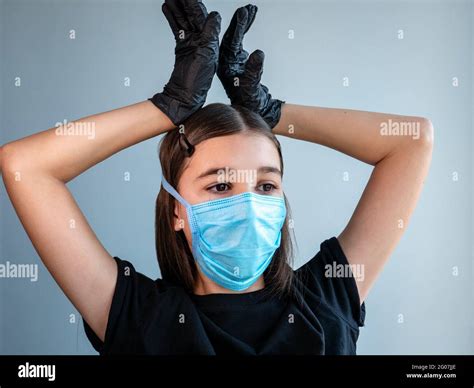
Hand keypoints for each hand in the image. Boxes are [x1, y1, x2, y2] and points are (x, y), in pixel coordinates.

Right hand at [149, 0, 220, 125]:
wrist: (183, 97)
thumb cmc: (197, 82)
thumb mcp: (206, 57)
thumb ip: (209, 36)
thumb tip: (214, 16)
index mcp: (210, 42)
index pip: (202, 17)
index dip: (195, 5)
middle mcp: (202, 41)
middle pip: (192, 16)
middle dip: (185, 3)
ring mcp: (192, 44)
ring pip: (183, 20)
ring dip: (177, 7)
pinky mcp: (183, 48)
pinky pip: (178, 29)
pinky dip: (172, 18)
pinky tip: (167, 8)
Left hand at [217, 4, 283, 128]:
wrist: (250, 111)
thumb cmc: (249, 103)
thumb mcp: (251, 88)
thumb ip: (254, 72)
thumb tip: (258, 54)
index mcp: (226, 66)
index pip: (230, 42)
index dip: (238, 27)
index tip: (244, 13)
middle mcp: (226, 61)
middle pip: (230, 36)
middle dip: (240, 21)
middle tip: (248, 8)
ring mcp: (231, 61)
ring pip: (234, 37)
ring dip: (242, 23)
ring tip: (250, 10)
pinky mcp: (237, 61)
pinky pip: (239, 41)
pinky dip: (244, 30)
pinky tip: (248, 21)